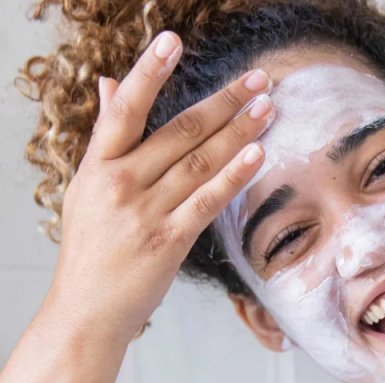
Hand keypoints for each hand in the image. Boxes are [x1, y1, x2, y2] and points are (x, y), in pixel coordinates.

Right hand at [47, 30, 274, 345]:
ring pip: (200, 162)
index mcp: (98, 166)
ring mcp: (146, 212)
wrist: (88, 310)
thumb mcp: (86, 189)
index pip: (125, 109)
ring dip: (238, 131)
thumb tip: (111, 84)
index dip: (149, 71)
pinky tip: (256, 152)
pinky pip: (207, 201)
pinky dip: (233, 175)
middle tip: (258, 79)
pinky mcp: (169, 241)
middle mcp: (122, 184)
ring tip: (267, 107)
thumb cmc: (90, 250)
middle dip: (224, 102)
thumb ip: (106, 137)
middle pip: (180, 132)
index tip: (173, 40)